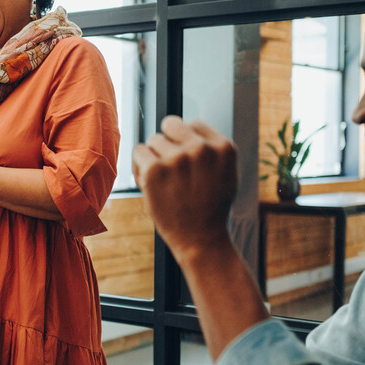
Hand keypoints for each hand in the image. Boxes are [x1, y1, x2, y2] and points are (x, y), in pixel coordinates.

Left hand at [132, 116, 236, 260]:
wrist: (201, 240)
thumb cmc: (211, 208)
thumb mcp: (226, 173)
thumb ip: (211, 149)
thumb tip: (187, 127)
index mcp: (223, 147)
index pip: (194, 124)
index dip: (186, 142)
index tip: (186, 161)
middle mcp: (201, 149)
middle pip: (171, 124)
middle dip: (168, 142)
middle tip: (171, 167)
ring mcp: (178, 158)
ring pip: (153, 140)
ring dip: (154, 157)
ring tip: (164, 181)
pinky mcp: (155, 170)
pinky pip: (139, 152)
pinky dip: (140, 166)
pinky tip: (150, 183)